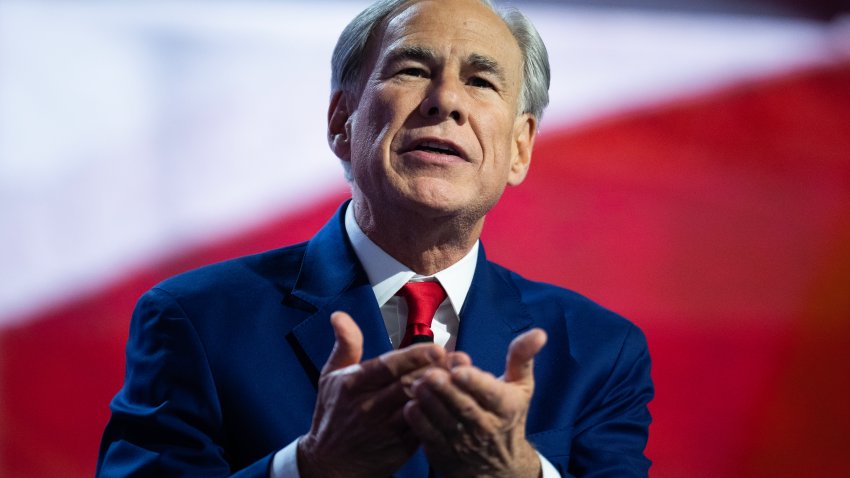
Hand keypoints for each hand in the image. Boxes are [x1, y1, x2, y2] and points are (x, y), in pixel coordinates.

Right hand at [297, 311, 446, 477]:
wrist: (331, 465)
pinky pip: (424, 428)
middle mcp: (368, 407)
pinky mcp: (400, 447)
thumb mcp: (330, 377)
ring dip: (442, 391)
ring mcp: (385, 429)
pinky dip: (440, 414)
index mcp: (353, 385)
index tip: (437, 348)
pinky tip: (455, 402)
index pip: (387, 367)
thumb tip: (340, 316)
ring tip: (462, 377)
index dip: (414, 357)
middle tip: (460, 359)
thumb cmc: (332, 416)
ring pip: (419, 405)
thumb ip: (345, 345)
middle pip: (408, 384)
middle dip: (436, 371)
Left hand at [403, 328, 547, 477]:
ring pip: (444, 421)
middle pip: (464, 407)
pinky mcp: (444, 452)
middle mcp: (486, 426)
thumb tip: (539, 333)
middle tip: (431, 374)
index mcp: (506, 407)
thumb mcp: (521, 387)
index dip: (474, 381)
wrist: (500, 466)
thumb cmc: (508, 416)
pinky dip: (419, 422)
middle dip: (446, 389)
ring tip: (417, 384)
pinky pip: (429, 437)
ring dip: (430, 402)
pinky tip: (411, 405)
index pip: (491, 394)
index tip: (459, 368)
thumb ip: (522, 357)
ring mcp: (464, 442)